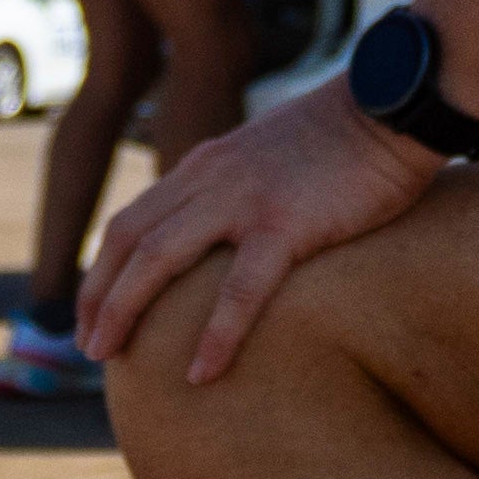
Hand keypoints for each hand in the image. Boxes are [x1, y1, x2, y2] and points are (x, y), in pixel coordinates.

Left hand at [78, 74, 440, 385]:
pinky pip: (240, 289)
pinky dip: (215, 334)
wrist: (392, 105)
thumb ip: (240, 187)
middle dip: (98, 296)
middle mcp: (211, 178)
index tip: (93, 312)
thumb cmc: (349, 139)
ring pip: (159, 258)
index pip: (133, 219)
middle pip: (129, 240)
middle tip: (86, 347)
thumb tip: (230, 233)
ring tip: (109, 359)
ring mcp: (244, 200)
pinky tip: (200, 373)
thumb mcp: (271, 154)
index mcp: (206, 165)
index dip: (102, 269)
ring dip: (125, 310)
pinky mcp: (287, 224)